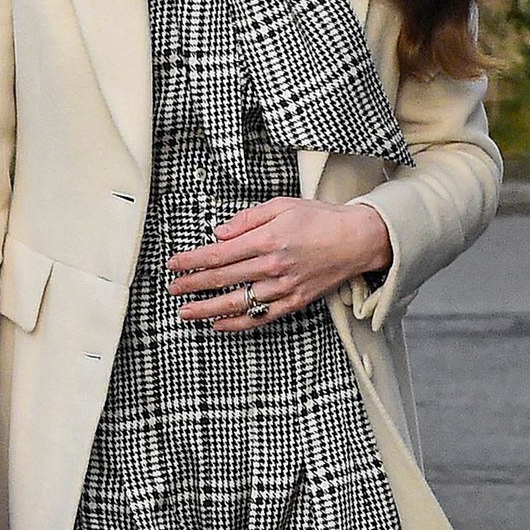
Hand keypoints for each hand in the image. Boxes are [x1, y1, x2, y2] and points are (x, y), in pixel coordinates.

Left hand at [167, 198, 390, 330]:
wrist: (356, 240)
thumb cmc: (320, 218)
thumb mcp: (281, 205)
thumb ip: (247, 219)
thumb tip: (218, 233)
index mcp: (267, 240)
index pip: (219, 254)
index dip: (192, 261)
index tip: (174, 264)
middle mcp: (273, 266)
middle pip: (223, 279)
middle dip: (193, 284)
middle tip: (173, 289)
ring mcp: (284, 287)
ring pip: (238, 302)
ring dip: (208, 308)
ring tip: (186, 312)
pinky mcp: (294, 302)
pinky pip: (261, 317)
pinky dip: (238, 323)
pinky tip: (219, 324)